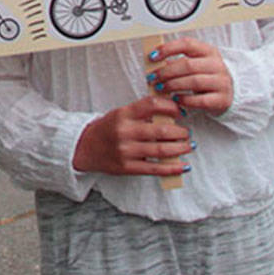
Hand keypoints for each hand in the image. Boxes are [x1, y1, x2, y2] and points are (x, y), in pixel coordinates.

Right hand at [71, 95, 190, 176]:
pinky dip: (172, 168)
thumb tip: (172, 113)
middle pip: (161, 131)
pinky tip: (183, 166)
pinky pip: (155, 169)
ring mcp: (126, 151)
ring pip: (161, 151)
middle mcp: (125, 131)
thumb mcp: (121, 114)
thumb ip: (142, 112)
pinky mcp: (127, 167)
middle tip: (186, 133)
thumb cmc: (108, 129)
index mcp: (124, 114)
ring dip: (180, 149)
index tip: (180, 112)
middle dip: (180, 133)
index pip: (152, 105)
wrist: (85, 147)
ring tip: (188, 146)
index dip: (171, 107)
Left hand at [147, 37, 234, 114]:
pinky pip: (201, 100)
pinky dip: (186, 100)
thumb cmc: (207, 76)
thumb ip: (178, 62)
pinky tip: (176, 99)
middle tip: (153, 77)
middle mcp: (217, 65)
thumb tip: (154, 62)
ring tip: (161, 88)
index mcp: (209, 51)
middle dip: (167, 71)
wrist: (230, 93)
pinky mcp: (222, 99)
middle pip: (188, 65)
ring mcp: (221, 82)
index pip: (187, 44)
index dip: (168, 49)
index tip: (153, 57)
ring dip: (173, 85)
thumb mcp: (196, 64)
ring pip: (194, 81)